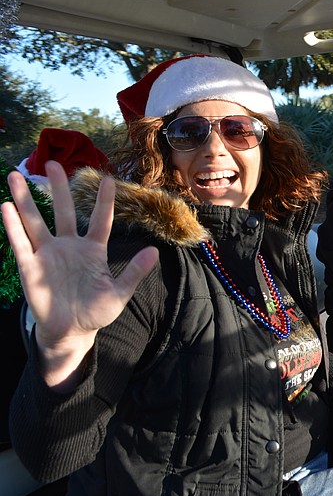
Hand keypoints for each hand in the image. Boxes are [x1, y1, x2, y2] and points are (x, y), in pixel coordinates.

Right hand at [1, 161, 157, 389]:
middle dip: (58, 188)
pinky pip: (20, 243)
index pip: (100, 220)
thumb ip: (135, 272)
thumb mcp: (120, 293)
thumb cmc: (96, 312)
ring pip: (35, 221)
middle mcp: (69, 247)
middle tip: (54, 163)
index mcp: (93, 250)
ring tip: (15, 175)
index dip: (104, 201)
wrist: (71, 331)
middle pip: (63, 212)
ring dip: (24, 199)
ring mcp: (48, 255)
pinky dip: (13, 226)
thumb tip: (155, 252)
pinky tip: (5, 206)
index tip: (109, 179)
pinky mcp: (31, 267)